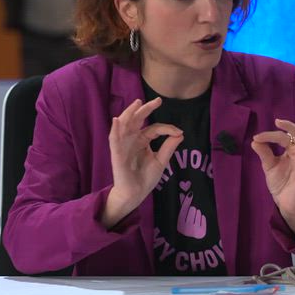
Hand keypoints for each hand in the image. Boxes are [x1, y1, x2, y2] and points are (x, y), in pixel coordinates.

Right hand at [101, 98, 183, 228]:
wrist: (136, 194)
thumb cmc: (146, 178)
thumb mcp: (161, 160)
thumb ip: (169, 147)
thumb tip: (180, 133)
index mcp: (143, 141)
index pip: (154, 129)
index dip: (167, 128)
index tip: (178, 132)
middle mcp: (132, 140)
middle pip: (138, 120)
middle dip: (146, 109)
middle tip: (157, 100)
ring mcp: (124, 145)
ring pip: (125, 125)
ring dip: (129, 113)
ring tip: (137, 103)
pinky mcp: (117, 153)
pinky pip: (114, 139)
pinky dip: (115, 129)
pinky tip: (117, 120)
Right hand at [177, 191, 206, 238]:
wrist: (191, 246)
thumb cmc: (185, 230)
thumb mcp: (180, 221)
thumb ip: (182, 208)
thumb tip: (184, 195)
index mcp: (179, 224)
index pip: (183, 209)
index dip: (187, 201)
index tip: (191, 194)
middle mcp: (186, 228)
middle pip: (192, 209)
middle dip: (193, 210)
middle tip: (191, 215)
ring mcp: (194, 231)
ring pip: (198, 213)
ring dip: (197, 214)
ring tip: (194, 220)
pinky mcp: (202, 233)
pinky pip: (203, 218)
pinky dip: (202, 219)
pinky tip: (199, 223)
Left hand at [251, 118, 294, 232]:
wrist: (284, 203)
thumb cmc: (280, 184)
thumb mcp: (269, 166)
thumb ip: (264, 153)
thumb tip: (254, 141)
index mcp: (292, 150)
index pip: (283, 137)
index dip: (270, 135)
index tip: (257, 137)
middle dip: (290, 127)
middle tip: (278, 122)